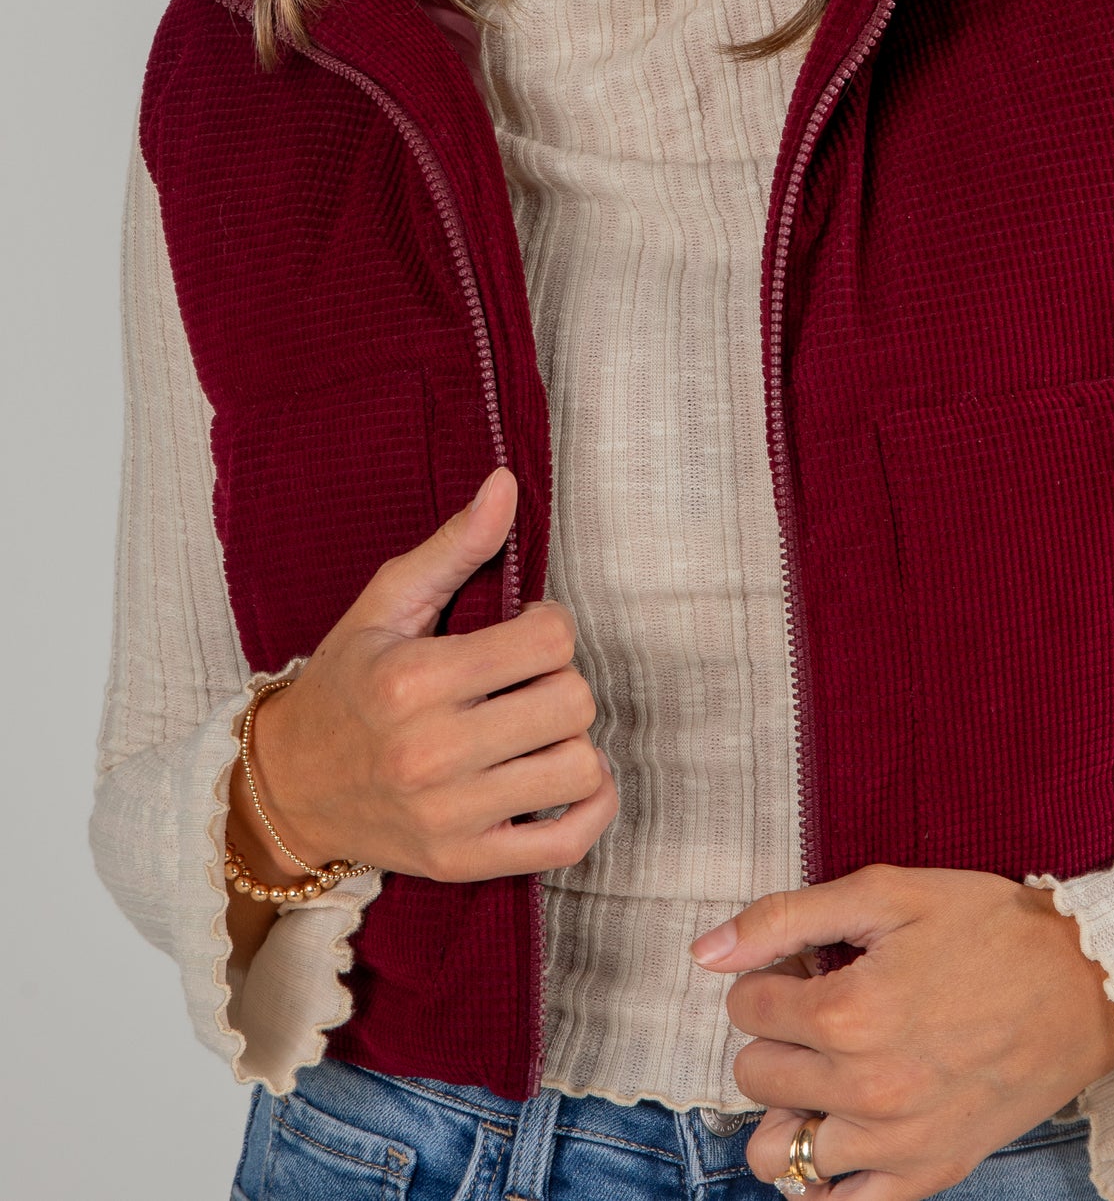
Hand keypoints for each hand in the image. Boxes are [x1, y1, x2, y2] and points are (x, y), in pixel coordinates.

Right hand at [238, 467, 617, 882]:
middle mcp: (432, 753)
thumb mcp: (385, 604)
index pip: (550, 642)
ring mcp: (450, 817)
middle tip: (525, 682)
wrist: (289, 786)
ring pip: (579, 767)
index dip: (549, 626)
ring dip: (570, 741)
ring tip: (534, 730)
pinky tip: (568, 779)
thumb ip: (453, 546)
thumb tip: (506, 483)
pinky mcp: (465, 862)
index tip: (523, 632)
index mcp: (414, 680)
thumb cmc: (346, 683)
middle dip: (560, 680)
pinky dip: (591, 808)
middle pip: (572, 702)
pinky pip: (569, 841)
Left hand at [691, 864, 1113, 1200]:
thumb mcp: (887, 892)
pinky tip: (840, 1129)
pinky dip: (823, 1177)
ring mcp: (895, 1142)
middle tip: (827, 1005)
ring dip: (789, 1104)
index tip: (810, 963)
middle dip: (776, 1033)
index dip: (770, 975)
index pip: (745, 1005)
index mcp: (849, 1012)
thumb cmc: (988, 928)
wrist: (1085, 985)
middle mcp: (864, 1089)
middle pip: (753, 1073)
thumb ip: (785, 918)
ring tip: (830, 1067)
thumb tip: (704, 952)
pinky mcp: (929, 1173)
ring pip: (777, 1148)